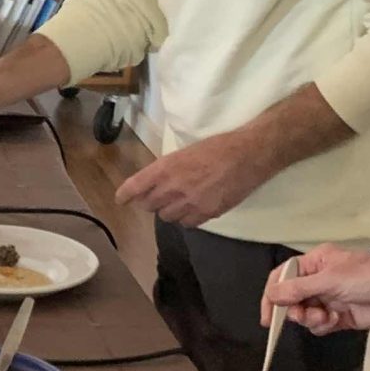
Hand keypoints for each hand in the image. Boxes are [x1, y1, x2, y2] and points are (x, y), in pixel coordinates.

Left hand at [117, 127, 272, 226]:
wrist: (249, 155)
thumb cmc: (219, 147)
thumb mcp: (186, 152)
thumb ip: (169, 169)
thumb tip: (158, 181)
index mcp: (166, 167)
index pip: (135, 186)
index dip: (125, 194)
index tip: (121, 200)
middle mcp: (173, 187)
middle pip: (148, 205)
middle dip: (150, 202)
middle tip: (157, 197)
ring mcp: (189, 203)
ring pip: (167, 217)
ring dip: (169, 210)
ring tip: (180, 201)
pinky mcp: (206, 213)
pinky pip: (187, 223)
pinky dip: (187, 218)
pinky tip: (194, 209)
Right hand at [262, 241, 369, 334]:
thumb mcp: (330, 280)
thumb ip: (298, 289)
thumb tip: (272, 295)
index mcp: (316, 263)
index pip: (283, 278)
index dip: (272, 296)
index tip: (268, 317)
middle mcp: (320, 280)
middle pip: (292, 299)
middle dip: (295, 310)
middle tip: (305, 315)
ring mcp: (331, 299)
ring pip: (306, 314)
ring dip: (311, 320)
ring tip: (327, 318)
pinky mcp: (342, 316)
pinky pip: (321, 325)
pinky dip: (324, 326)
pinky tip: (336, 321)